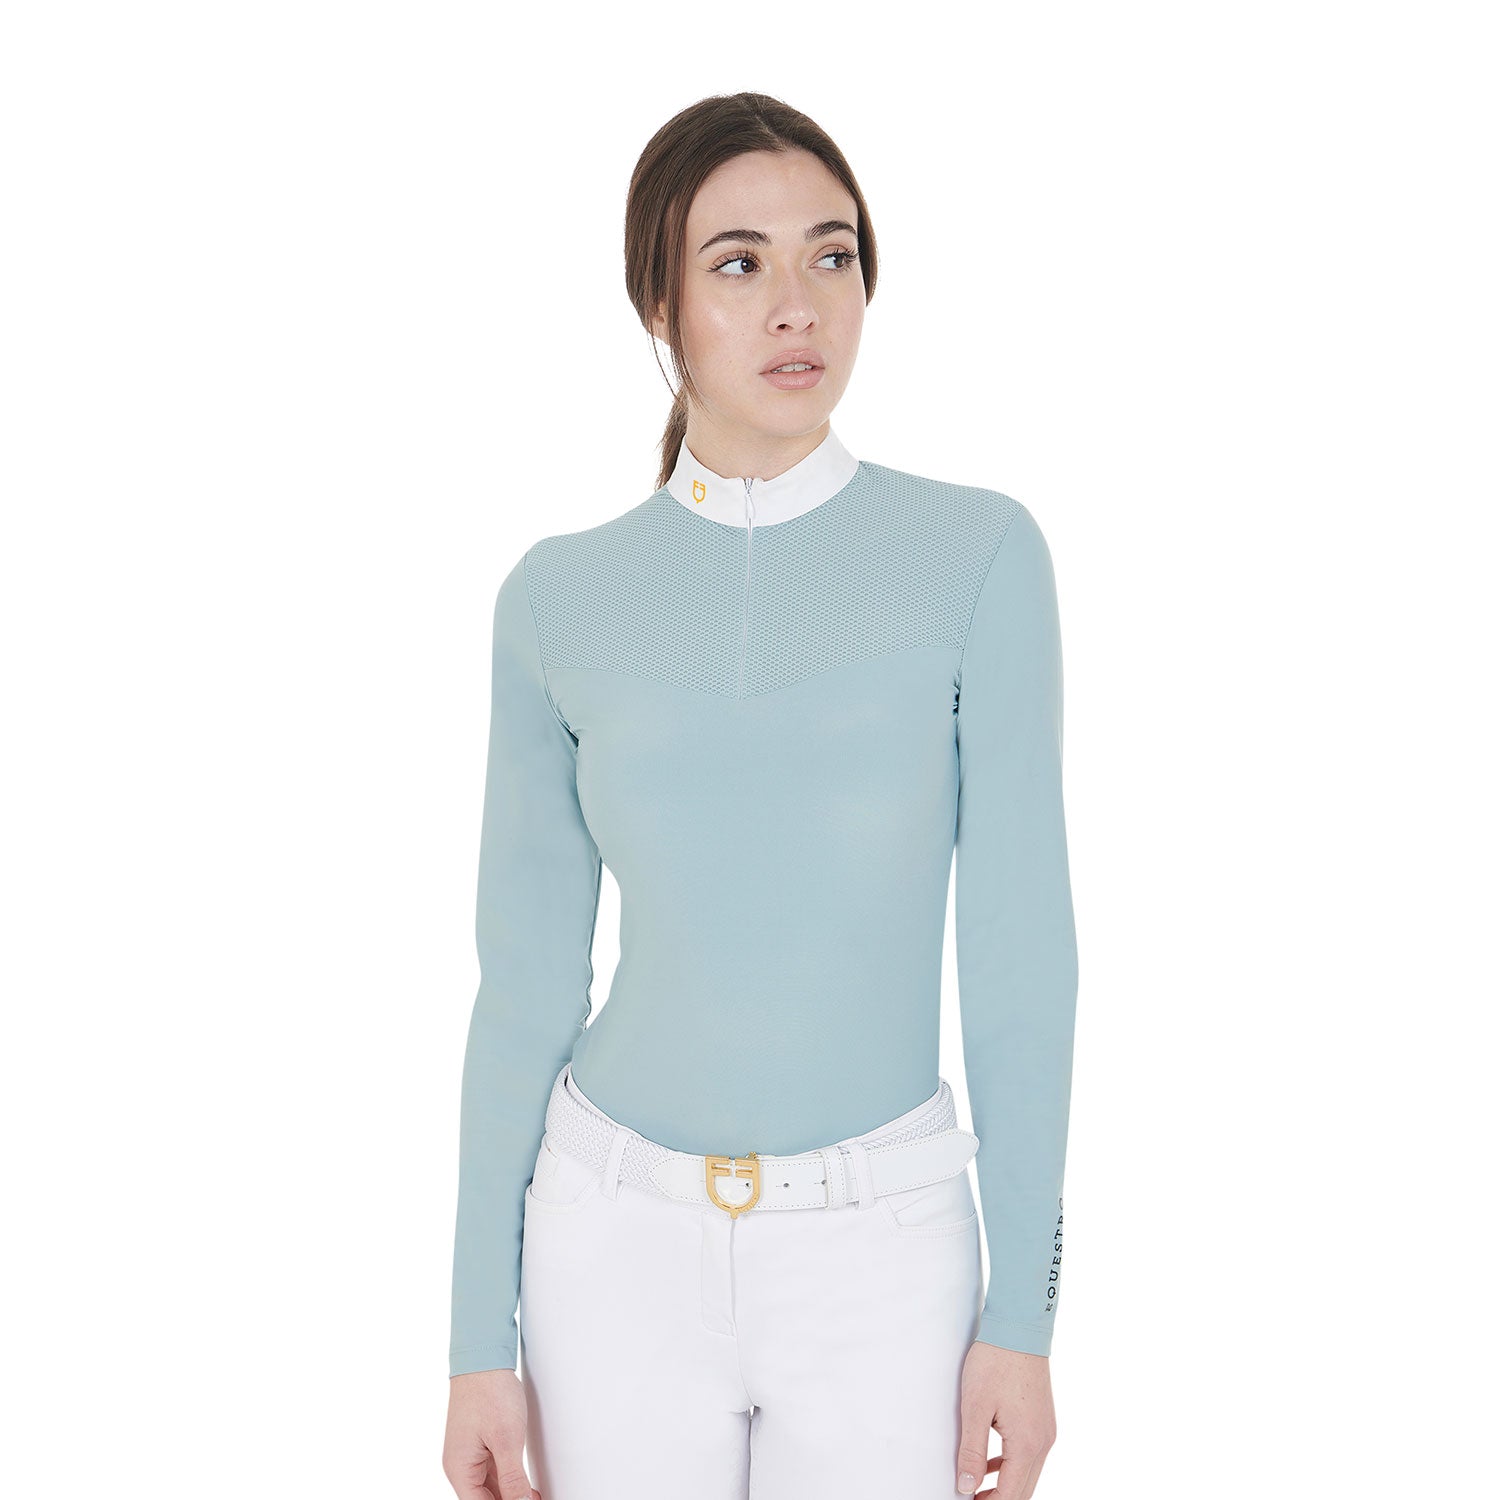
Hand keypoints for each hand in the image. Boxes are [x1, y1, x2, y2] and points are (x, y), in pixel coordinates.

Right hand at [442, 1368, 536, 1499]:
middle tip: (535, 1499)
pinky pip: (493, 1472)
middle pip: (484, 1499)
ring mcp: (469, 1455)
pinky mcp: (479, 1444)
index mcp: (460, 1469)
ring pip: (489, 1488)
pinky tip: (526, 1486)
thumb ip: (512, 1478)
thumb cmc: (490, 1392)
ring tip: (534, 1496)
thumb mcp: (507, 1439)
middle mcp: (461, 1466)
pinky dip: (508, 1481)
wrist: (484, 1358)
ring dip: (510, 1495)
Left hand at [954, 1342, 1056, 1497]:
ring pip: (1028, 1474)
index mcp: (1028, 1443)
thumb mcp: (975, 1407)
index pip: (1011, 1495)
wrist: (1019, 1327)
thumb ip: (972, 1451)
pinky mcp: (1043, 1420)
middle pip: (1023, 1490)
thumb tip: (967, 1487)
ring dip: (1005, 1485)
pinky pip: (1029, 1455)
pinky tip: (991, 1462)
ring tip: (976, 1487)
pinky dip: (1011, 1465)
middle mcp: (1043, 1441)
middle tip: (970, 1498)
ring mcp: (1046, 1430)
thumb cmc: (995, 1361)